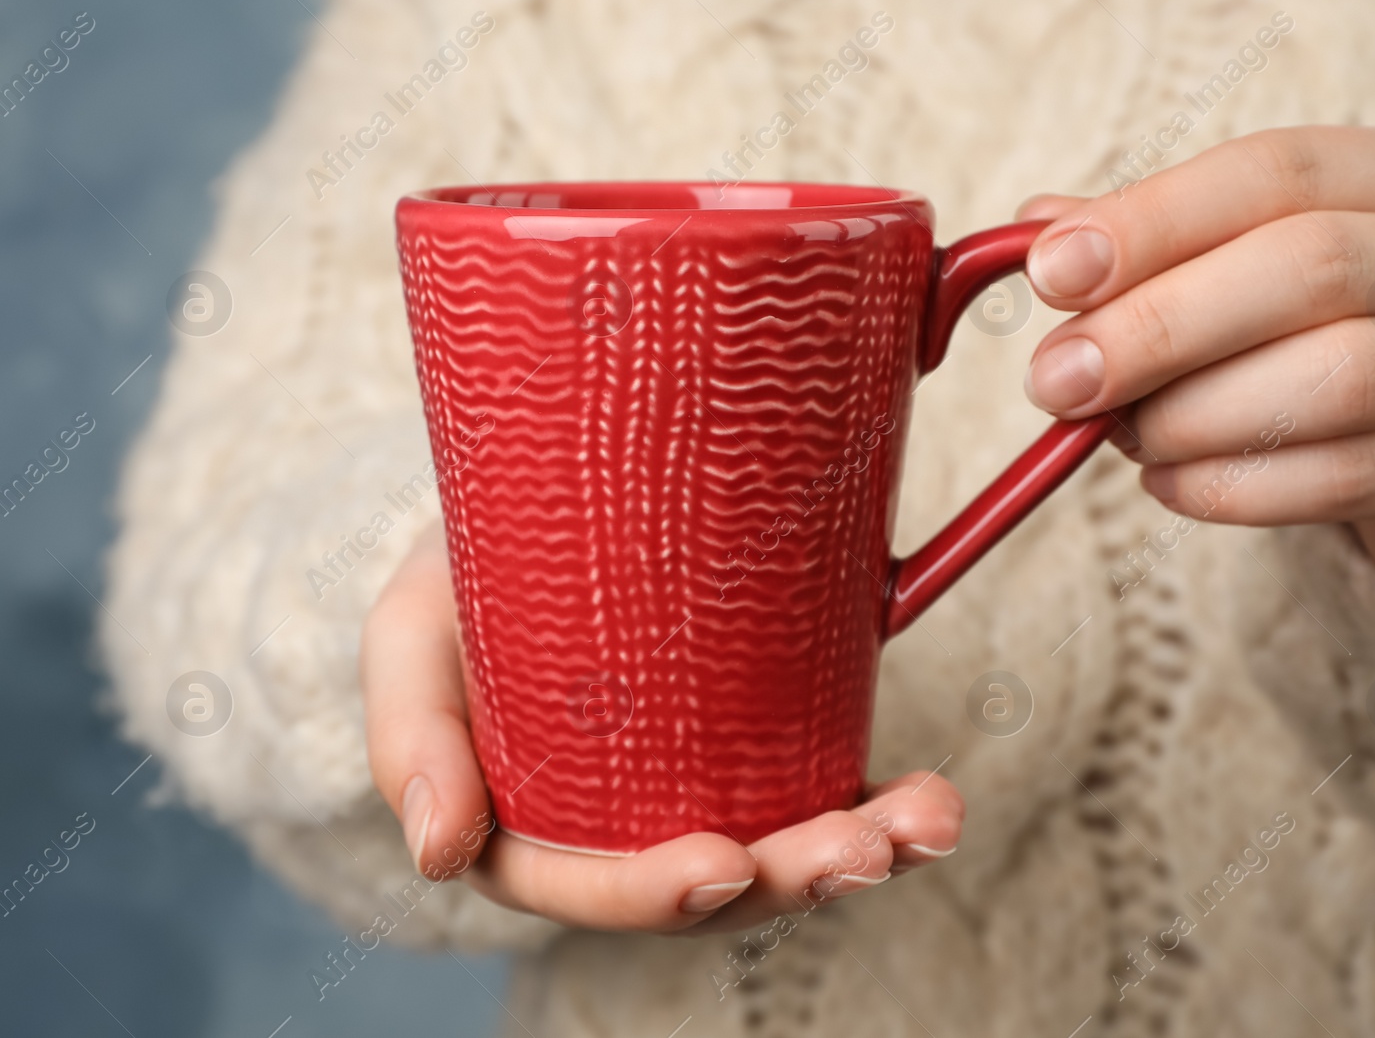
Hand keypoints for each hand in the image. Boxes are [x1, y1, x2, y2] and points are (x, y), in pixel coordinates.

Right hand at [360, 520, 963, 932]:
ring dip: (862, 848)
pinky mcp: (750, 744)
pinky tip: (931, 797)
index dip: (657, 893)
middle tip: (863, 847)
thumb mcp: (409, 640)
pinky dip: (878, 800)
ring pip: (780, 847)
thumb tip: (437, 854)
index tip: (724, 864)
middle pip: (712, 884)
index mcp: (531, 835)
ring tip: (927, 820)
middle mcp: (622, 831)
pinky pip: (817, 791)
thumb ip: (411, 738)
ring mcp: (694, 790)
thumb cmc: (456, 587)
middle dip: (794, 876)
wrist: (525, 516)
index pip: (593, 890)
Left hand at [1019, 126, 1374, 582]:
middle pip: (1309, 267)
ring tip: (1122, 435)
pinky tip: (1169, 483)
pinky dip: (1236, 486)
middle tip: (1057, 380)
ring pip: (1337, 378)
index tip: (1050, 273)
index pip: (1274, 171)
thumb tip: (1033, 233)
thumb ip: (1156, 242)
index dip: (1154, 220)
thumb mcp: (1257, 261)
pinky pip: (1347, 477)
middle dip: (1160, 326)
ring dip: (1197, 414)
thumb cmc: (1329, 330)